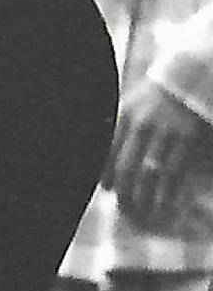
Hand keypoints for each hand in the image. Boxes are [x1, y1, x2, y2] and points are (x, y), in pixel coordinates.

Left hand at [107, 79, 212, 230]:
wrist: (188, 80)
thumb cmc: (155, 96)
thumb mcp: (129, 104)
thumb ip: (116, 127)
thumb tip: (102, 157)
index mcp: (123, 116)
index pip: (108, 152)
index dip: (105, 174)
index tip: (106, 188)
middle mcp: (141, 125)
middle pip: (126, 166)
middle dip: (123, 190)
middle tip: (124, 205)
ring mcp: (165, 133)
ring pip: (150, 173)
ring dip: (145, 195)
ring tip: (143, 210)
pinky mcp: (187, 140)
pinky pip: (175, 172)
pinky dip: (169, 191)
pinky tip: (165, 203)